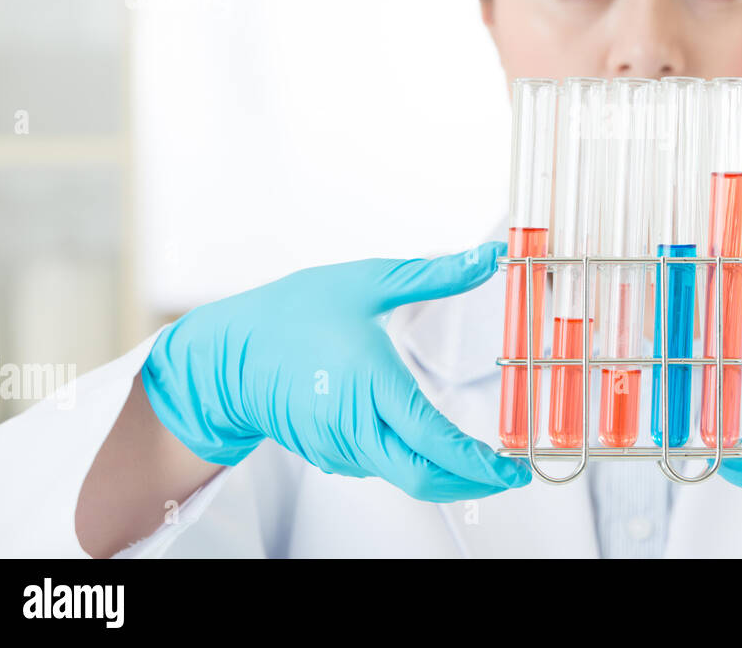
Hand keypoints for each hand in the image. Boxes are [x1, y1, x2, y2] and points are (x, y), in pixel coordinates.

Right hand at [141, 242, 529, 500]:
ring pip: (405, 475)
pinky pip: (382, 464)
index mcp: (369, 382)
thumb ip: (436, 275)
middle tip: (510, 474)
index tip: (513, 468)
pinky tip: (427, 443)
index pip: (432, 441)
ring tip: (480, 457)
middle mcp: (354, 425)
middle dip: (473, 482)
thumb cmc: (293, 312)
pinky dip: (413, 461)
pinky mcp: (330, 455)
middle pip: (424, 479)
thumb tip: (490, 258)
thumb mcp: (369, 281)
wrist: (227, 353)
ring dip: (445, 472)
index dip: (477, 463)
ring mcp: (339, 447)